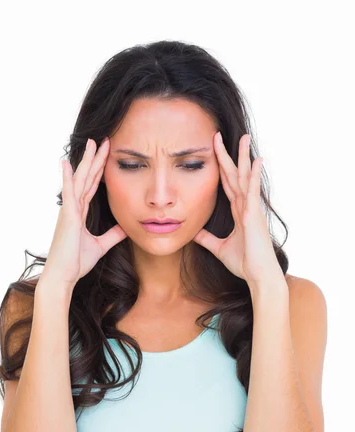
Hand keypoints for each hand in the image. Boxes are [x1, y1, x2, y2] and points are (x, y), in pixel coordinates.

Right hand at [41, 137, 126, 290]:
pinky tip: (67, 163)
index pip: (93, 186)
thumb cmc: (76, 263)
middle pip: (87, 178)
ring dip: (86, 162)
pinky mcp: (67, 217)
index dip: (100, 170)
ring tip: (91, 143)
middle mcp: (73, 208)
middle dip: (95, 159)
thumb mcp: (100, 246)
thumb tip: (125, 227)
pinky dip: (68, 178)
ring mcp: (69, 211)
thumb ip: (112, 235)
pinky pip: (69, 193)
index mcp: (80, 213)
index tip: (106, 154)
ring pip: (80, 180)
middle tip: (103, 140)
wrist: (63, 276)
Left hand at [193, 131, 283, 289]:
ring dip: (244, 158)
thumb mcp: (218, 248)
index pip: (227, 183)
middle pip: (235, 175)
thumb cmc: (244, 263)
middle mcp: (245, 206)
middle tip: (220, 135)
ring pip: (245, 177)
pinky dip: (253, 176)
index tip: (214, 150)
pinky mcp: (254, 215)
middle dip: (227, 155)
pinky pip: (252, 192)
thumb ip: (207, 238)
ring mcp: (251, 209)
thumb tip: (192, 233)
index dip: (220, 167)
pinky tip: (256, 160)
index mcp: (238, 211)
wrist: (258, 276)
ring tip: (244, 138)